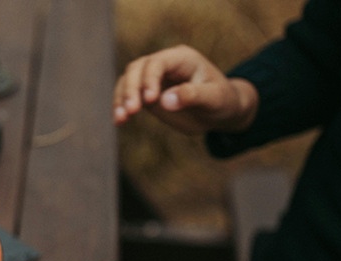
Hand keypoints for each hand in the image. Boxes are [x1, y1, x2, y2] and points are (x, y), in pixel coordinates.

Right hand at [113, 45, 258, 133]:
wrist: (220, 112)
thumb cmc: (222, 101)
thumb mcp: (214, 98)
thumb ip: (192, 96)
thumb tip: (164, 101)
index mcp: (182, 58)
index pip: (157, 62)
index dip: (149, 78)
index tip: (149, 100)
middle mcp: (164, 64)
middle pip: (137, 68)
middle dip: (131, 89)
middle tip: (131, 111)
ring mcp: (153, 78)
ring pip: (127, 80)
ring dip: (121, 99)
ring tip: (120, 119)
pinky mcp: (146, 93)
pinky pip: (127, 95)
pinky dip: (120, 107)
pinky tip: (118, 121)